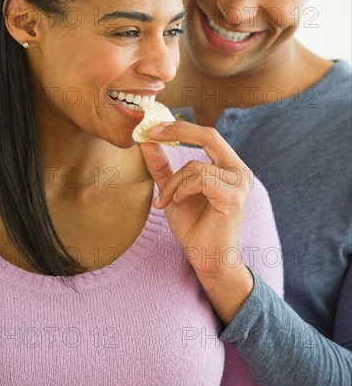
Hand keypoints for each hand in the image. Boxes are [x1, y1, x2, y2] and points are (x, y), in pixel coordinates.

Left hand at [140, 121, 253, 322]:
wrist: (206, 259)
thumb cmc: (194, 226)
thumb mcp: (173, 190)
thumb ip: (162, 166)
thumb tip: (146, 140)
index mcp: (229, 166)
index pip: (208, 135)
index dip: (181, 127)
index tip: (154, 127)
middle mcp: (240, 171)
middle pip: (209, 135)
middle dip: (177, 131)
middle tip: (151, 133)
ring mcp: (240, 183)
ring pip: (194, 165)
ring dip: (172, 183)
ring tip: (165, 201)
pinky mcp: (233, 197)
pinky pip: (199, 179)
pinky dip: (181, 189)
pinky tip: (177, 203)